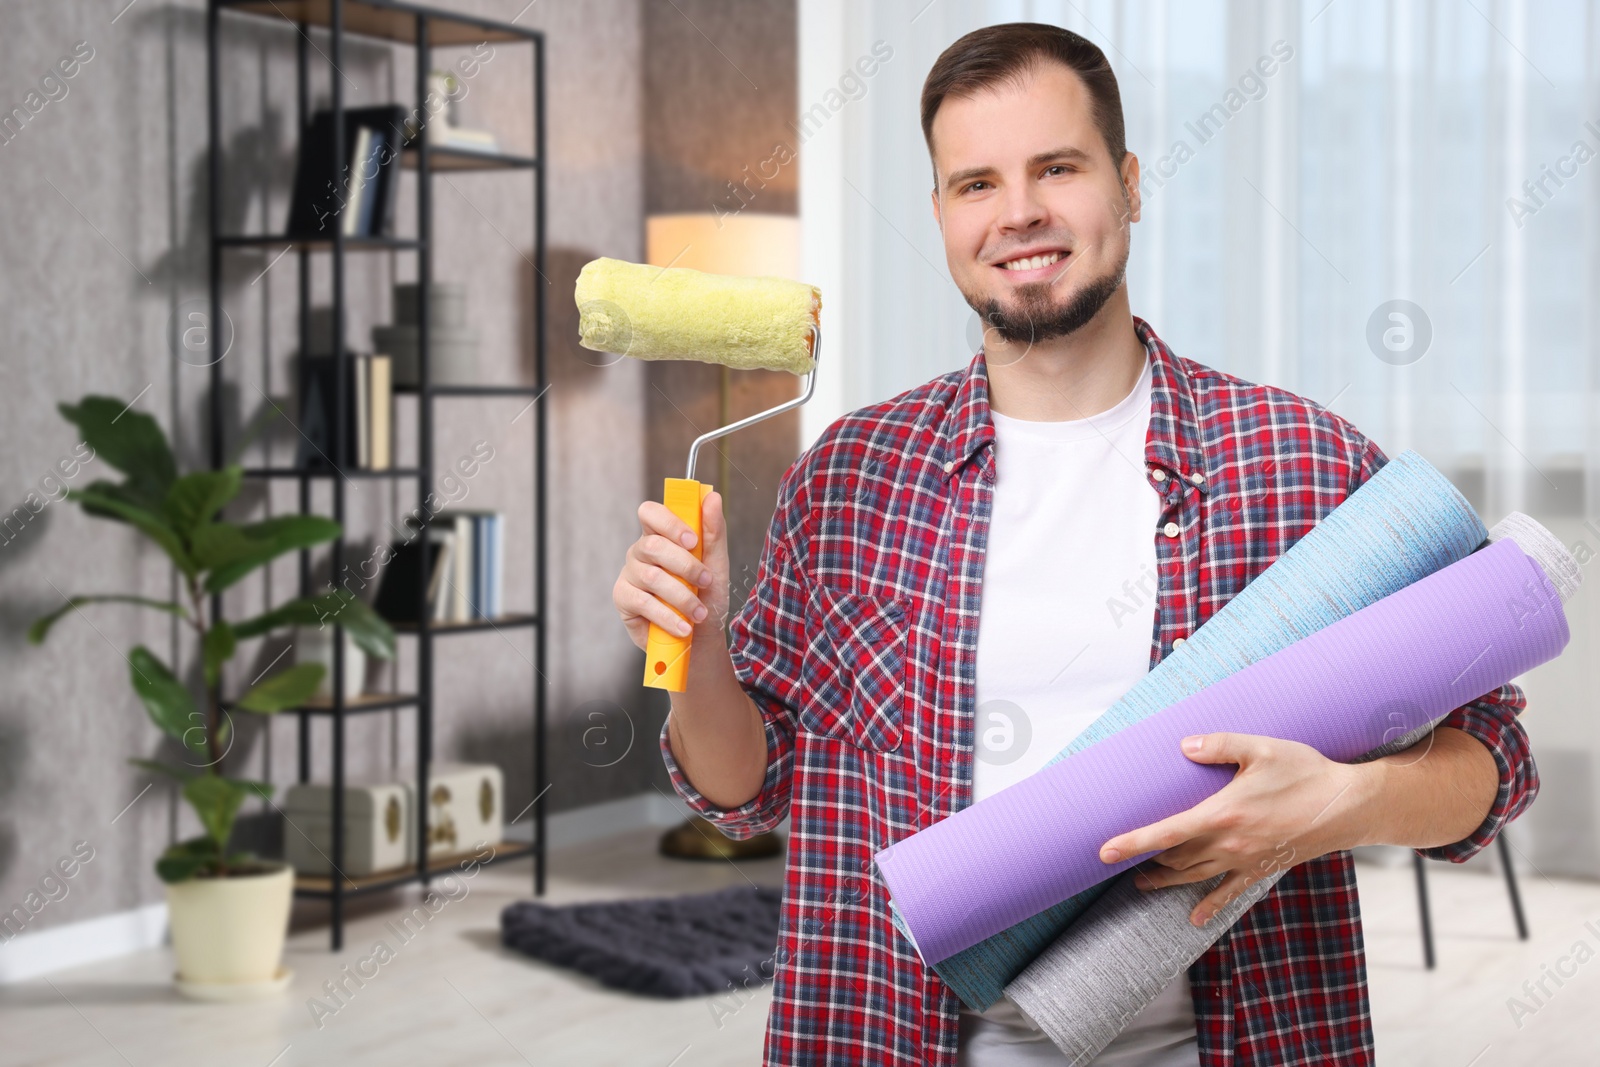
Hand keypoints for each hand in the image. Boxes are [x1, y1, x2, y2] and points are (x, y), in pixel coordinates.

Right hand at [613, 490, 730, 652]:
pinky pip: (643, 603)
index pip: (650, 513)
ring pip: (652, 577)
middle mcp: (640, 551)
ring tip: (699, 613)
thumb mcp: (716, 564)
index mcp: (660, 535)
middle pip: (653, 546)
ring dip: (683, 597)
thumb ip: (713, 531)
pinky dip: (669, 616)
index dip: (669, 523)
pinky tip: (684, 626)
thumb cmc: (706, 597)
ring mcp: (629, 574)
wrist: (700, 637)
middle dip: (686, 566)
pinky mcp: (622, 598)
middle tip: (706, 581)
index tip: (693, 541)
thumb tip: (712, 497)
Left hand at [1097, 733, 1371, 926]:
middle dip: (1145, 862)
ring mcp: (1245, 860)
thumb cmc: (1305, 772)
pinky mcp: (1262, 869)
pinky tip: (1194, 918)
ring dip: (1165, 882)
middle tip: (1119, 862)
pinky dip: (1209, 906)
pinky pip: (1230, 893)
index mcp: (1222, 813)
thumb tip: (1183, 745)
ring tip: (1142, 883)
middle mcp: (1229, 843)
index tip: (1103, 853)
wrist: (1349, 806)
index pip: (1165, 833)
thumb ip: (1219, 744)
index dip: (1132, 844)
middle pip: (1175, 859)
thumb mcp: (1261, 748)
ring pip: (1194, 877)